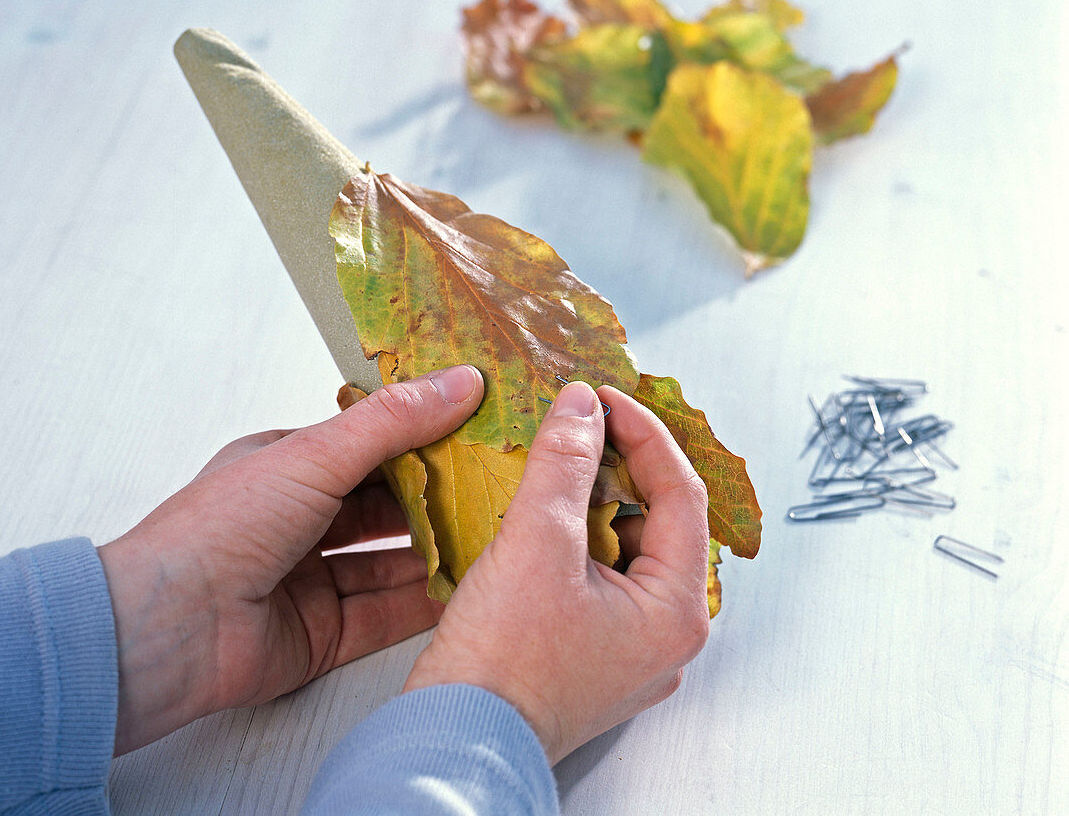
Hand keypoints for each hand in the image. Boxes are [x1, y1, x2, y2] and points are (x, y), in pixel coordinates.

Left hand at [98, 364, 483, 754]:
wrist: (169, 630)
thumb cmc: (222, 528)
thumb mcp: (314, 456)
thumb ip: (393, 422)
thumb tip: (461, 382)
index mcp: (285, 468)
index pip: (365, 447)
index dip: (418, 437)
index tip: (474, 429)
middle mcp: (298, 521)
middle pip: (383, 506)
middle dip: (434, 498)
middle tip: (494, 486)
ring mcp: (309, 579)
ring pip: (388, 561)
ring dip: (434, 551)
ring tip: (491, 536)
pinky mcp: (322, 634)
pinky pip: (384, 613)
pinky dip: (422, 603)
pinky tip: (464, 589)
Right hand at [404, 381, 710, 762]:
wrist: (456, 739)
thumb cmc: (501, 666)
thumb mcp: (537, 543)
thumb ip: (564, 464)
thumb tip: (582, 407)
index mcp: (676, 610)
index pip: (681, 493)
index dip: (642, 433)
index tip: (604, 400)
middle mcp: (666, 634)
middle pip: (659, 520)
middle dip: (620, 466)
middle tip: (584, 425)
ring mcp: (632, 648)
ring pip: (627, 547)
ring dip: (595, 500)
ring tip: (558, 464)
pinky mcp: (596, 652)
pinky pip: (603, 575)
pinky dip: (578, 537)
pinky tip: (543, 516)